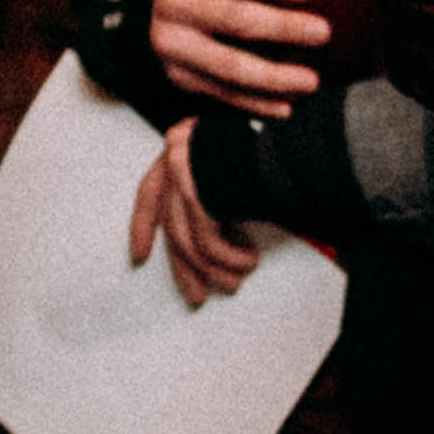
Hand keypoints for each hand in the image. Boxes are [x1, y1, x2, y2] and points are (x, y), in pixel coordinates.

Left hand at [126, 125, 264, 308]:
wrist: (294, 140)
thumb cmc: (271, 152)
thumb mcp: (231, 166)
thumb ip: (208, 188)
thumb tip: (198, 234)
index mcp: (180, 145)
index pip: (149, 192)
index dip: (143, 225)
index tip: (139, 255)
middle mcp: (176, 152)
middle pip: (168, 221)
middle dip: (183, 264)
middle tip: (195, 294)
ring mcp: (184, 169)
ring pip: (187, 236)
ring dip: (213, 267)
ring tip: (234, 281)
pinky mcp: (200, 191)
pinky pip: (207, 240)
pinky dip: (228, 258)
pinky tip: (246, 262)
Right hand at [149, 0, 334, 122]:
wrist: (163, 15)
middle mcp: (176, 7)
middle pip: (235, 19)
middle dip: (284, 27)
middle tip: (324, 32)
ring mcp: (175, 47)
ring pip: (230, 67)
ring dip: (275, 77)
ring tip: (312, 81)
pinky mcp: (181, 79)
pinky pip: (225, 96)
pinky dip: (258, 103)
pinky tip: (286, 105)